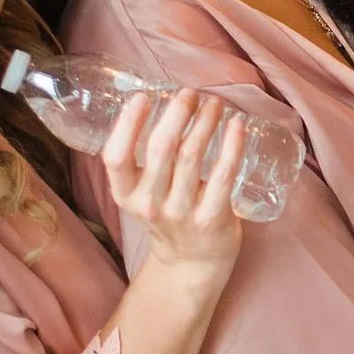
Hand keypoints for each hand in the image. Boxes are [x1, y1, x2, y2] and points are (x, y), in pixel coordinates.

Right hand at [105, 90, 243, 277]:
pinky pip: (223, 175)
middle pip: (161, 149)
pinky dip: (232, 146)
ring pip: (192, 155)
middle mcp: (150, 204)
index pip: (115, 157)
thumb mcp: (143, 193)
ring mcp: (182, 212)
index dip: (127, 124)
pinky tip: (237, 126)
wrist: (192, 260)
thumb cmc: (169, 214)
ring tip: (214, 104)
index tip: (143, 96)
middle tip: (189, 93)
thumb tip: (163, 104)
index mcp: (126, 195)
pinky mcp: (212, 217)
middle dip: (177, 113)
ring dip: (205, 122)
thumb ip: (145, 160)